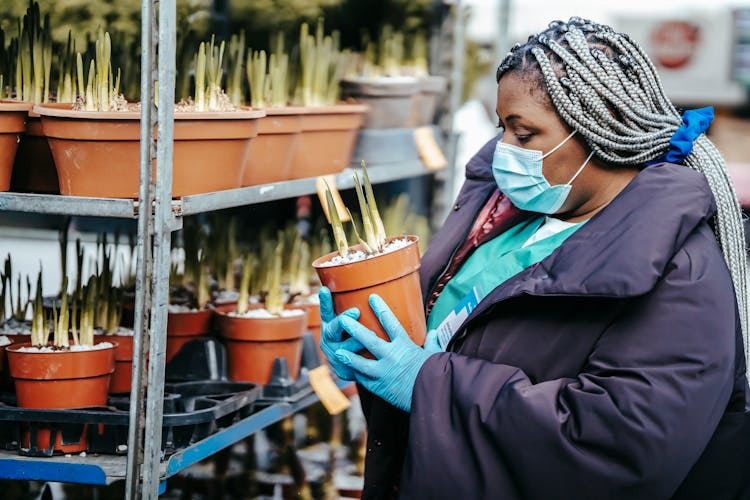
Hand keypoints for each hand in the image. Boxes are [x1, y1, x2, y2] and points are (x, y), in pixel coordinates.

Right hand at [319, 286, 363, 380]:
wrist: (356, 371)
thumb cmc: (356, 340)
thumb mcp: (351, 327)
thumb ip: (354, 314)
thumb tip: (366, 290)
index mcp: (330, 327)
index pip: (326, 312)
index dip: (324, 302)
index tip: (324, 289)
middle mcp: (329, 340)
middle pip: (332, 329)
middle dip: (344, 320)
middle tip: (356, 311)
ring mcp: (335, 356)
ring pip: (344, 347)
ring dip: (357, 341)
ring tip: (372, 334)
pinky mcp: (343, 370)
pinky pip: (352, 364)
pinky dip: (362, 359)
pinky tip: (371, 356)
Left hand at [335, 294, 441, 411]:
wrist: (433, 395)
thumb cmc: (436, 373)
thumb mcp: (435, 354)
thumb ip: (432, 342)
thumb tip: (434, 332)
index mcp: (405, 345)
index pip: (390, 322)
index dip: (380, 309)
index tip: (371, 298)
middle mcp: (392, 356)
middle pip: (369, 340)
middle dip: (355, 329)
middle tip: (343, 320)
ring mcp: (384, 372)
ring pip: (361, 363)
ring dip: (348, 357)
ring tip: (336, 351)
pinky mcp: (380, 387)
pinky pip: (365, 380)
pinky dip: (357, 375)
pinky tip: (348, 371)